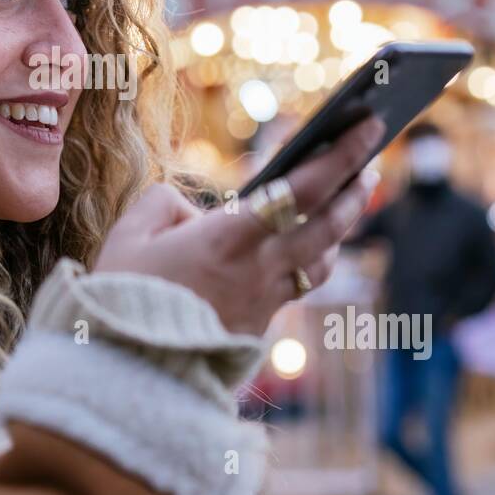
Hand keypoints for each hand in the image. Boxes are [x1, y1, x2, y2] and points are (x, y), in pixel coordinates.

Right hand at [94, 116, 384, 335]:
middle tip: (370, 165)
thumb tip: (189, 211)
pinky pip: (294, 289)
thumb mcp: (129, 235)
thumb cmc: (124, 298)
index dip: (342, 154)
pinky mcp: (257, 328)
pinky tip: (296, 253)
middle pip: (330, 226)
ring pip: (321, 263)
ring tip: (341, 208)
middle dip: (356, 191)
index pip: (304, 188)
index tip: (367, 124)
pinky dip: (305, 264)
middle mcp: (259, 269)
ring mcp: (263, 302)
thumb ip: (162, 205)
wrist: (129, 370)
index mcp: (231, 237)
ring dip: (338, 231)